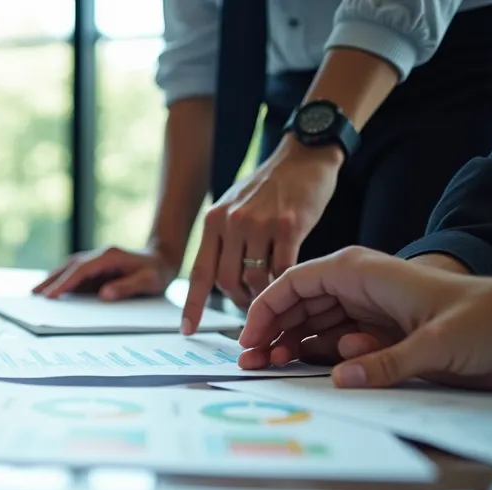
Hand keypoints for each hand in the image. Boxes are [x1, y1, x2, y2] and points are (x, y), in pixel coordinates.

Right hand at [33, 246, 179, 299]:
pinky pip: (75, 273)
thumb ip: (127, 287)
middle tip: (33, 294)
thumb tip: (104, 295)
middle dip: (51, 280)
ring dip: (52, 278)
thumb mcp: (149, 281)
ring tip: (36, 292)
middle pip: (69, 267)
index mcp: (109, 257)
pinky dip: (61, 279)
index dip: (64, 283)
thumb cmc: (157, 272)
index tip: (51, 296)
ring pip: (69, 268)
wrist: (163, 259)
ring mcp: (96, 260)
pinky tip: (52, 289)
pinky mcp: (96, 267)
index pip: (80, 271)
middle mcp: (99, 255)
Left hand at [182, 138, 341, 333]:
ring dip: (262, 295)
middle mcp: (231, 222)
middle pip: (226, 281)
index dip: (192, 305)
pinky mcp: (289, 225)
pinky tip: (290, 281)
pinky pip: (283, 269)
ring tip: (272, 292)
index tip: (186, 331)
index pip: (199, 272)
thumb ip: (223, 238)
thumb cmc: (270, 187)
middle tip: (252, 305)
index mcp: (214, 220)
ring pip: (254, 279)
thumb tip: (217, 280)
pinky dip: (285, 282)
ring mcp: (259, 223)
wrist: (304, 156)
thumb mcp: (234, 206)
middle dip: (238, 301)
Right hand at [237, 246, 491, 389]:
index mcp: (362, 272)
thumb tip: (342, 379)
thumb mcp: (439, 343)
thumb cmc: (486, 321)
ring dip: (288, 345)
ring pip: (311, 325)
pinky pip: (332, 343)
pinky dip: (314, 356)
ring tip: (269, 369)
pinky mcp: (376, 335)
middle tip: (251, 363)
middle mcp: (358, 288)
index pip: (294, 282)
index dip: (265, 309)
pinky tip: (301, 370)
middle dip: (270, 332)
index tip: (248, 339)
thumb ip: (389, 363)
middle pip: (296, 304)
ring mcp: (366, 311)